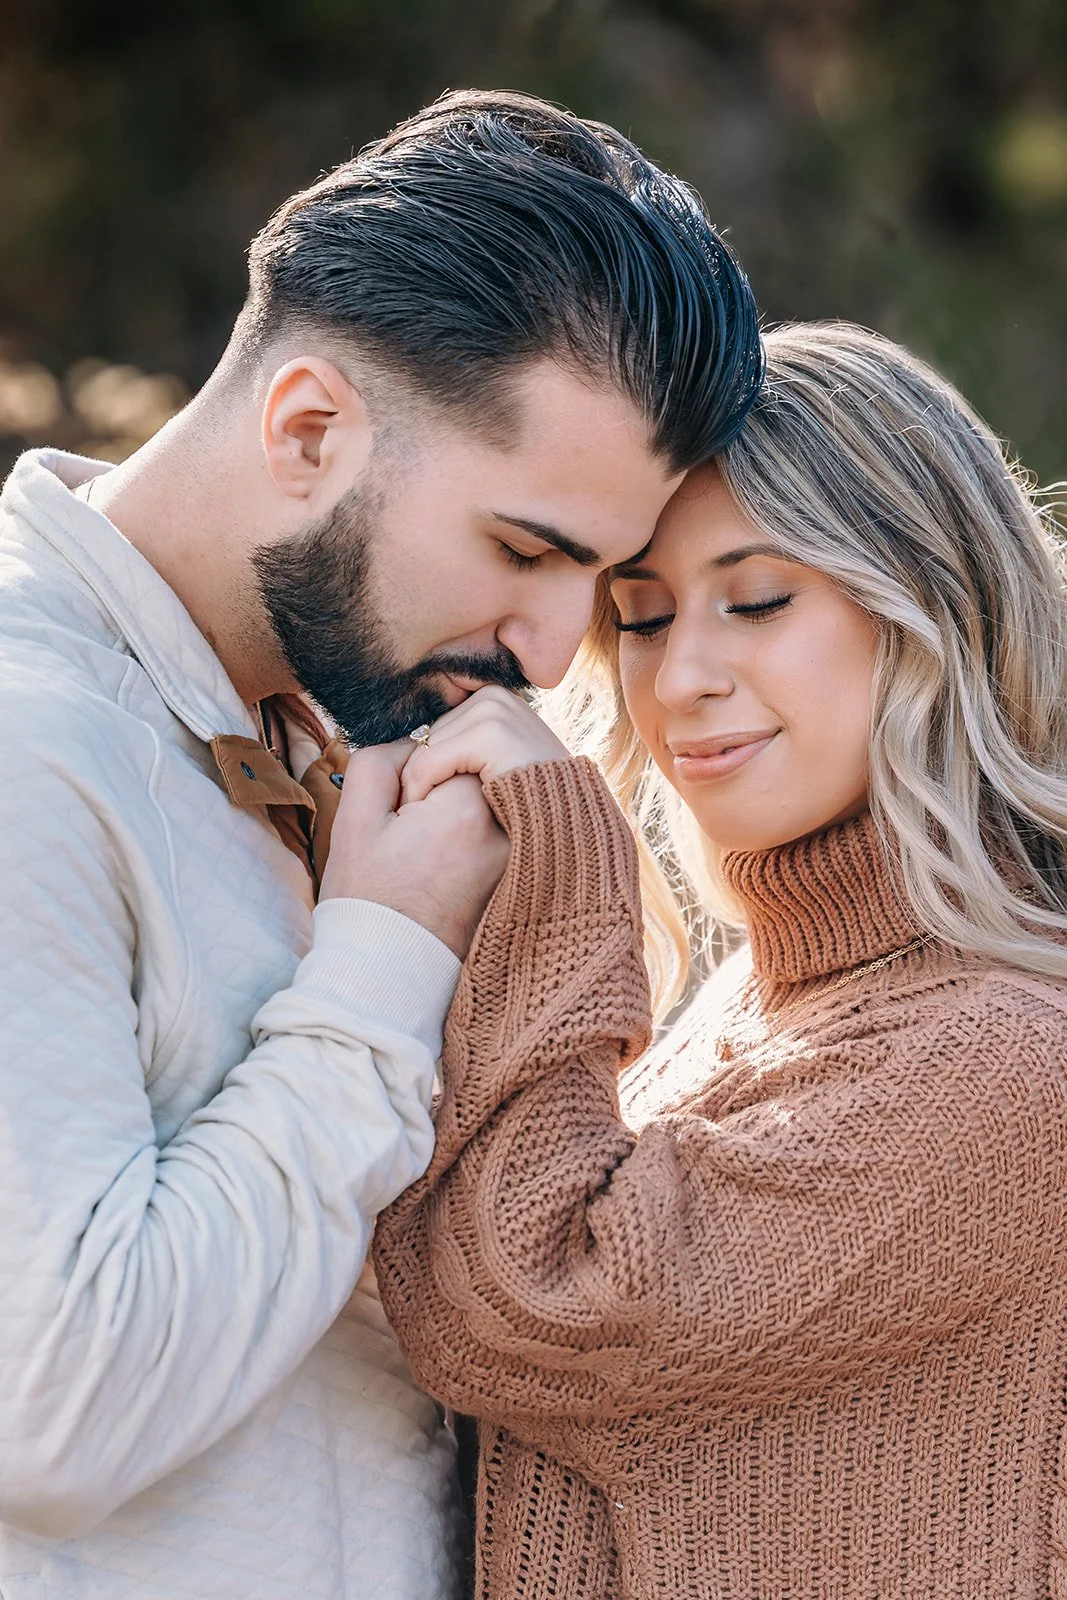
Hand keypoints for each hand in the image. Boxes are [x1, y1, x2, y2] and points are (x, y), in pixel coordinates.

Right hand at [319, 739, 509, 958]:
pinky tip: (448, 863)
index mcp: (468, 808)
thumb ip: (382, 758)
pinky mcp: (520, 868)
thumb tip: (420, 743)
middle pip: (475, 766)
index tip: (401, 820)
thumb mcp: (355, 818)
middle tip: (414, 839)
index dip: (416, 775)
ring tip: (431, 853)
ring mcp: (519, 850)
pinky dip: (473, 831)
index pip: (449, 747)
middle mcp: (508, 826)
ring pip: (487, 793)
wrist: (391, 970)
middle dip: (442, 786)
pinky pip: (498, 822)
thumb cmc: (368, 898)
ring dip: (458, 807)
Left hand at [400, 686, 569, 804]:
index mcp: (497, 698)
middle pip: (429, 735)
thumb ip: (468, 748)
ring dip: (417, 784)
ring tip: (427, 813)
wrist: (564, 824)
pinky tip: (431, 812)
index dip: (429, 764)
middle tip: (420, 808)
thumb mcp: (497, 764)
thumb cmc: (527, 802)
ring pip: (424, 748)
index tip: (427, 796)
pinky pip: (430, 761)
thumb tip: (419, 739)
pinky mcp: (492, 735)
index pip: (439, 727)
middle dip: (421, 772)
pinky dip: (421, 787)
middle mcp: (497, 696)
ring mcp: (497, 711)